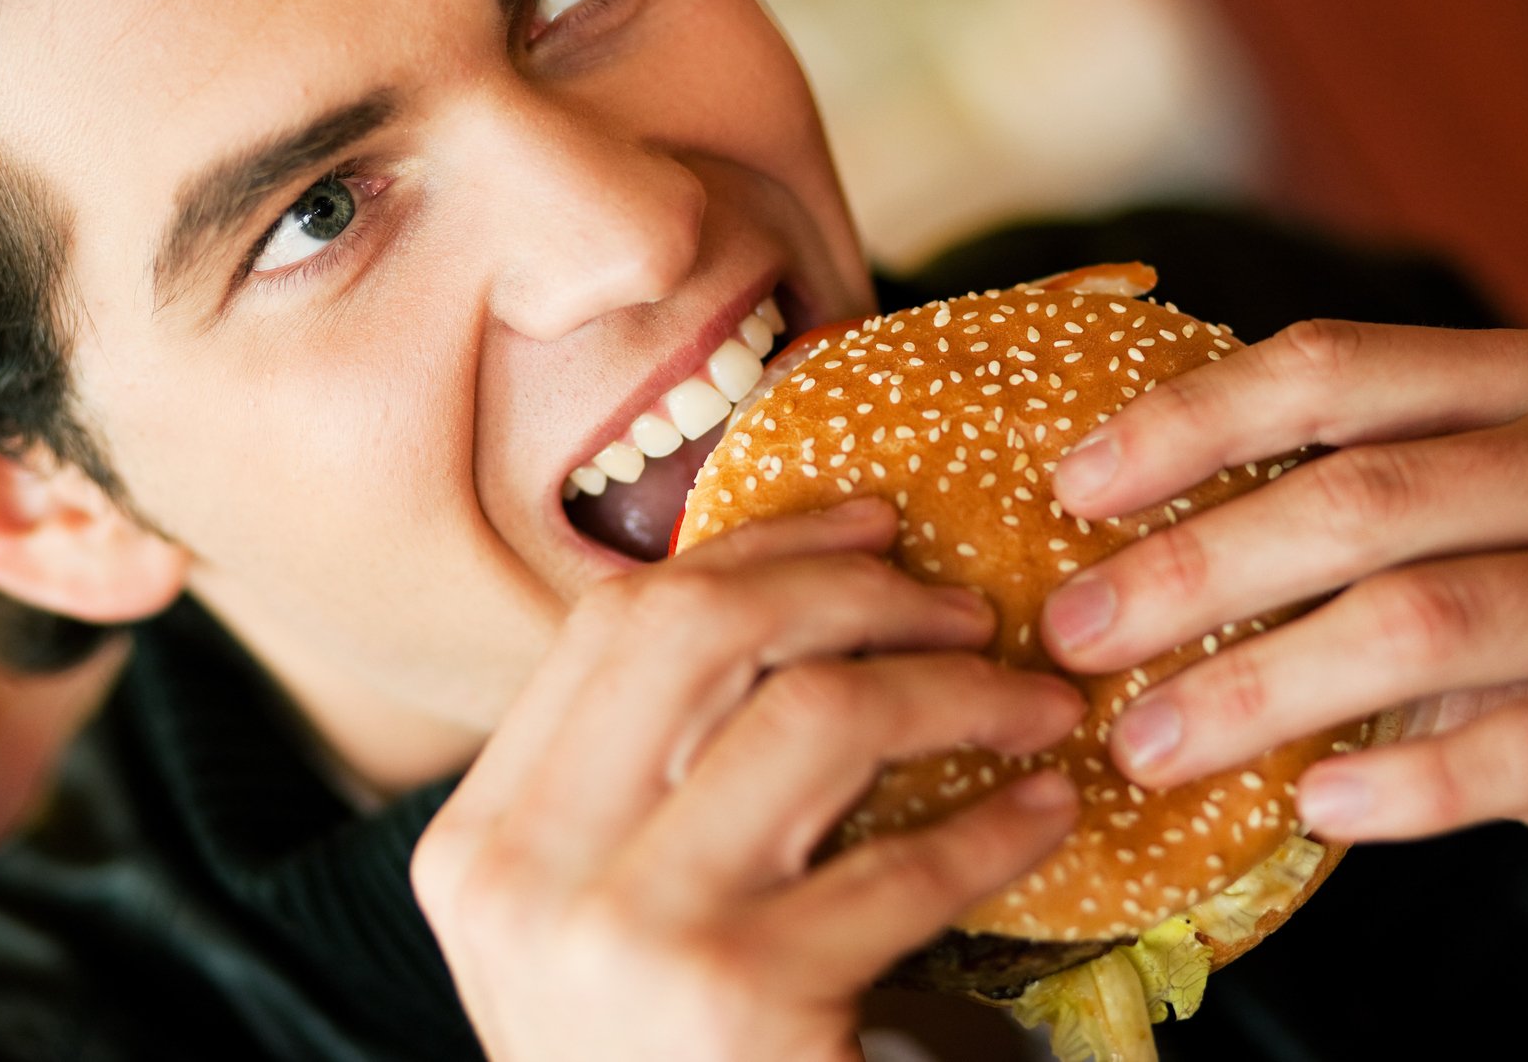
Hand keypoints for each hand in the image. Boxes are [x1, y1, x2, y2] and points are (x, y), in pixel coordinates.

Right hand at [412, 498, 1086, 1060]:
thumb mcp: (593, 928)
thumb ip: (641, 788)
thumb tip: (793, 606)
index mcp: (482, 837)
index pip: (616, 622)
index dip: (756, 547)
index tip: (870, 525)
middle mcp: (525, 873)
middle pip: (700, 630)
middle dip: (856, 589)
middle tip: (964, 607)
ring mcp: (623, 935)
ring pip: (812, 715)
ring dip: (954, 691)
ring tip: (1033, 702)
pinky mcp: (734, 1002)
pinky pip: (902, 868)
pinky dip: (997, 827)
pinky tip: (1044, 815)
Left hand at [1038, 320, 1527, 948]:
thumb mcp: (1463, 529)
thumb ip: (1338, 500)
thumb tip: (1105, 533)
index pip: (1333, 369)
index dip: (1188, 422)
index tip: (1069, 488)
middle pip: (1362, 497)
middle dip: (1193, 569)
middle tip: (1074, 638)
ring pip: (1428, 622)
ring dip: (1262, 688)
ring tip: (1151, 744)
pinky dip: (1411, 781)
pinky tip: (1316, 809)